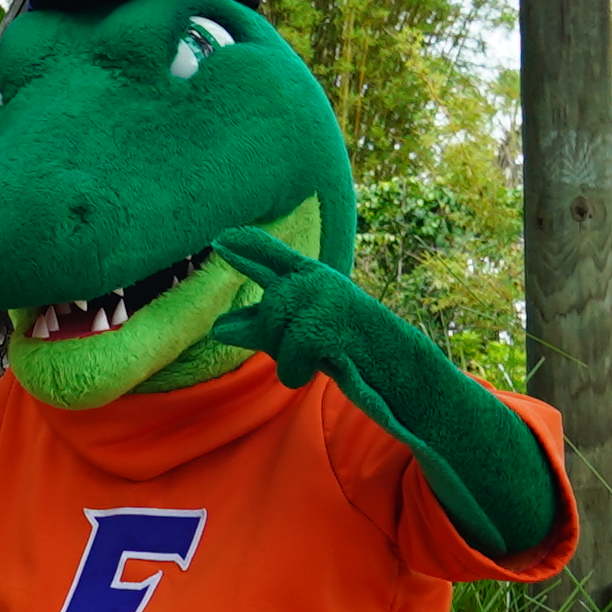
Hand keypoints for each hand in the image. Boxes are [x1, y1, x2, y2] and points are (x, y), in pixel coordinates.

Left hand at [203, 227, 389, 393]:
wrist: (395, 363)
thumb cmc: (343, 345)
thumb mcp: (298, 331)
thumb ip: (259, 325)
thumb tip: (217, 328)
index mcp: (310, 274)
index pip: (271, 256)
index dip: (246, 247)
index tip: (220, 239)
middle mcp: (315, 279)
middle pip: (269, 310)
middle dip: (277, 338)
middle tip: (308, 348)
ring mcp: (321, 299)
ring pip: (274, 333)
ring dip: (290, 357)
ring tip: (318, 356)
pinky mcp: (324, 325)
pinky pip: (288, 358)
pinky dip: (297, 372)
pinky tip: (321, 366)